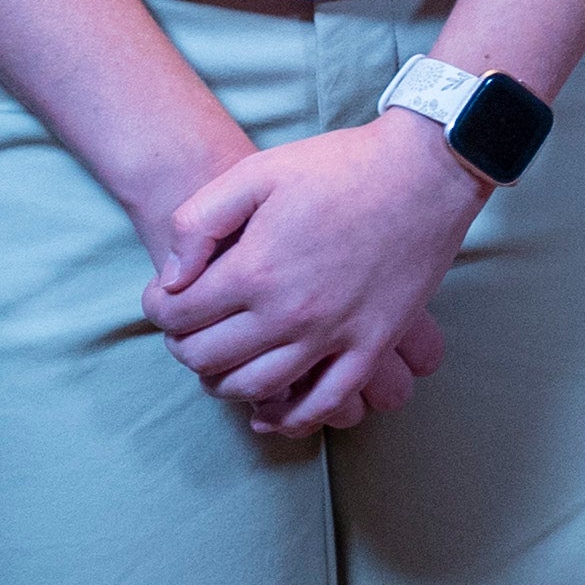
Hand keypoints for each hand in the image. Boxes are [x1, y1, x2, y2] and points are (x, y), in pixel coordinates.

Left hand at [145, 117, 486, 435]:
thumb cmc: (340, 166)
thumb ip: (197, 222)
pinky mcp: (373, 343)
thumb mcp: (256, 172)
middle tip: (191, 324)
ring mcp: (334, 334)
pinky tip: (271, 412)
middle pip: (207, 359)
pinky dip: (291, 418)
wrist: (426, 168)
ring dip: (224, 381)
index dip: (159, 307)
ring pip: (256, 388)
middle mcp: (289, 314)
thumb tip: (172, 277)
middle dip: (184, 344)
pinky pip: (326, 402)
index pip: (177, 316)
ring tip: (225, 357)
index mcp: (255, 270)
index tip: (166, 295)